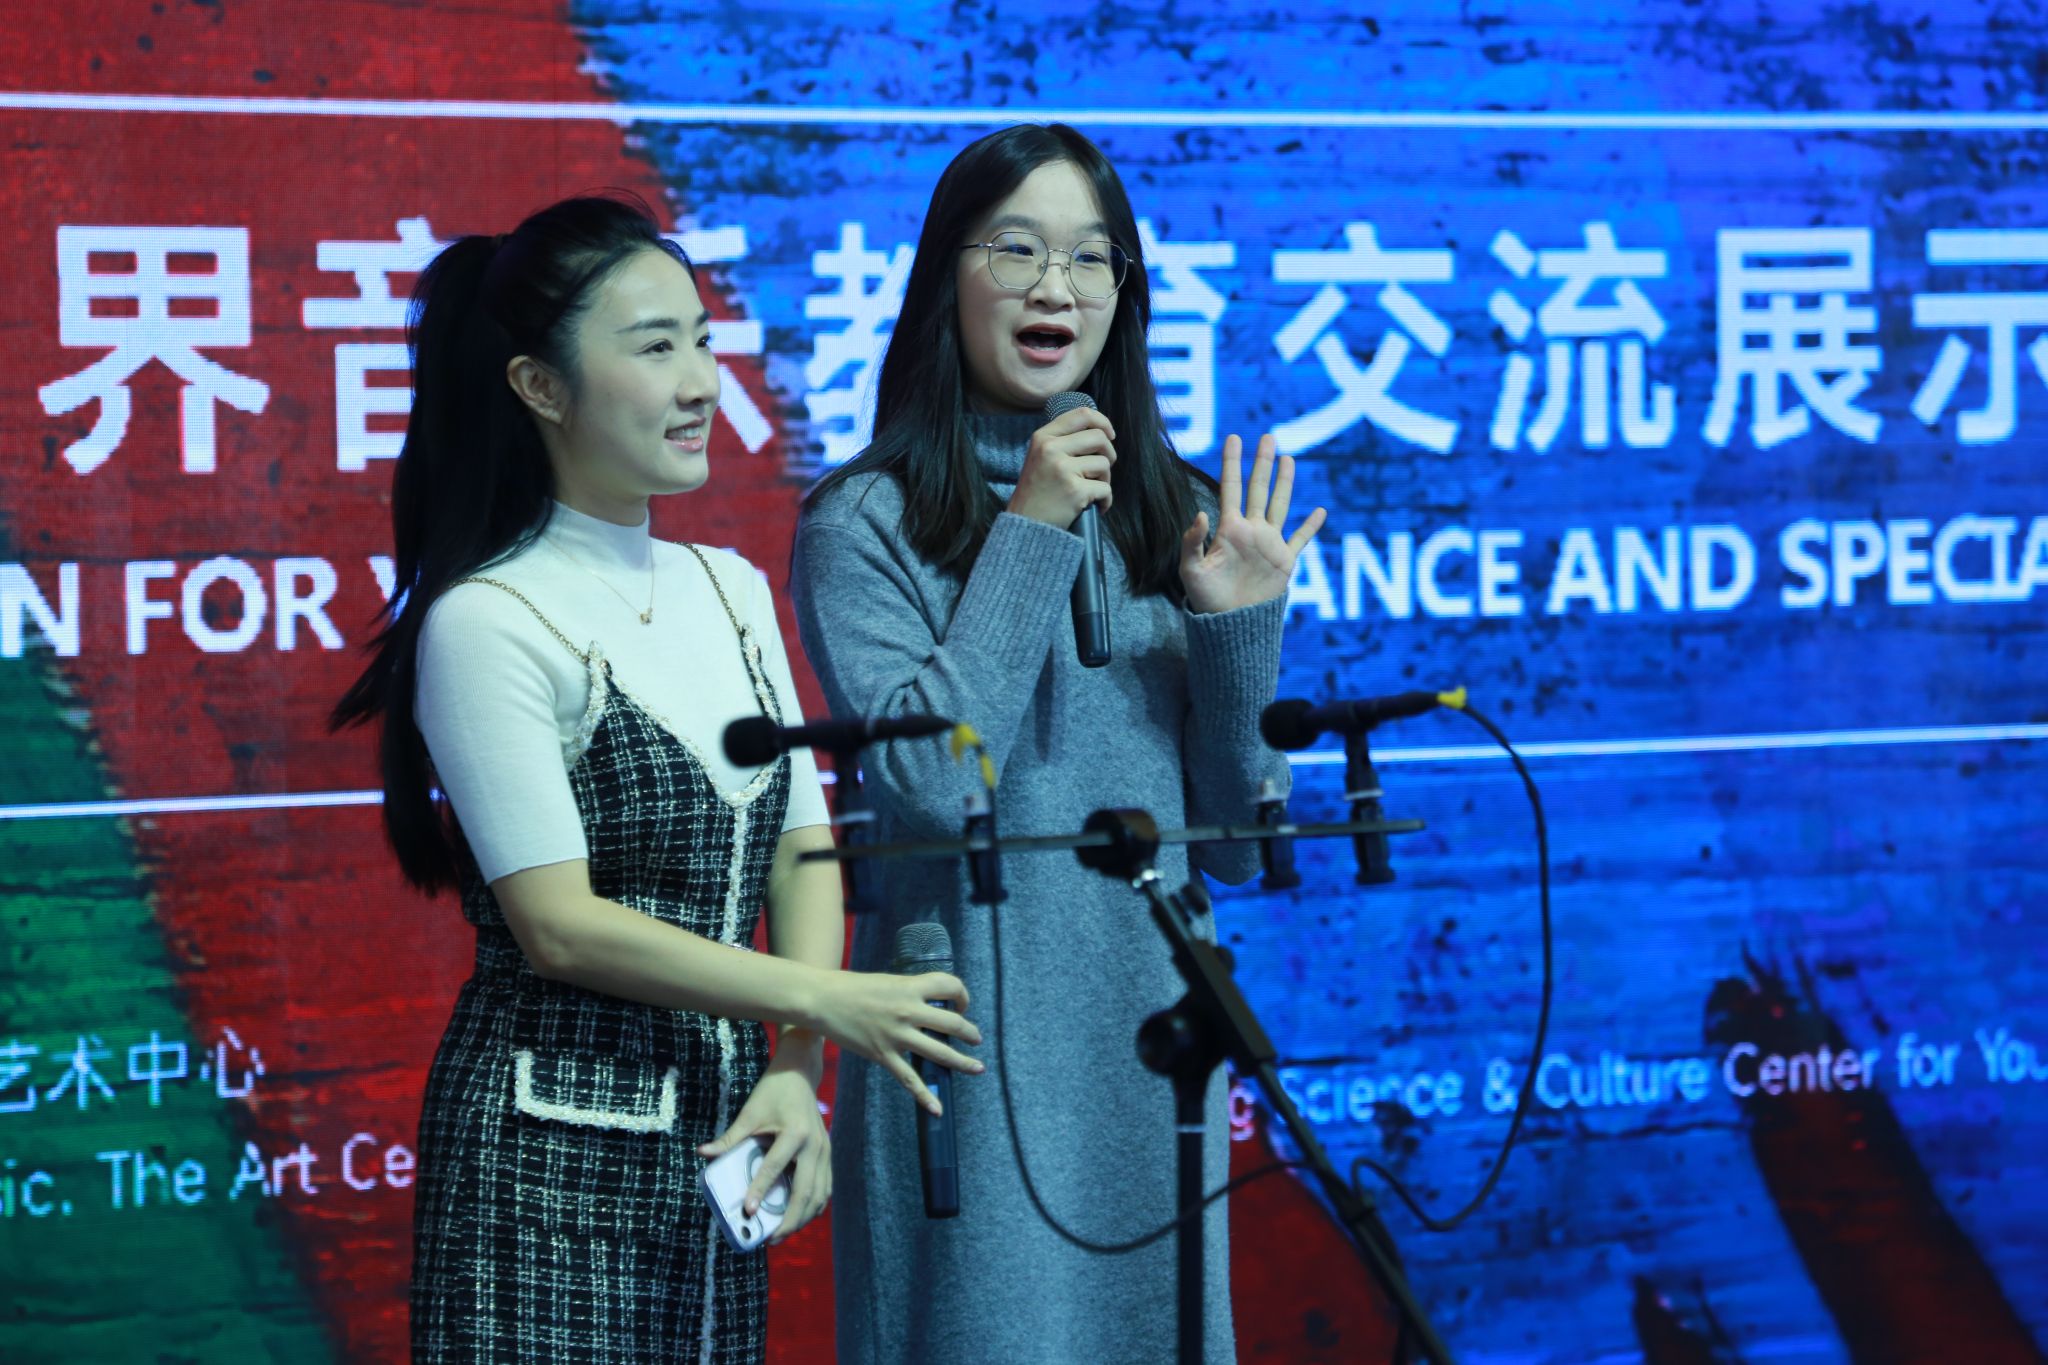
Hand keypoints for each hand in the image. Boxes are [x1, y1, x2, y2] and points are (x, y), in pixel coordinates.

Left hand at [698, 1058, 828, 1243]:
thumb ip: (729, 1138)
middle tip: (770, 1239)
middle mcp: (814, 1146)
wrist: (799, 1074)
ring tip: (782, 1233)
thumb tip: (703, 1153)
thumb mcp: (749, 1113)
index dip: (760, 1190)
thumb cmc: (772, 1091)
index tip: (748, 1211)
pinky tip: (800, 1217)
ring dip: (803, 1218)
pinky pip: (825, 1187)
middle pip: (805, 1192)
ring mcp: (825, 1151)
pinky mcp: (827, 1154)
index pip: (775, 1168)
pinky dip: (814, 1206)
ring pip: (819, 1195)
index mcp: (795, 1133)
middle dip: (789, 1220)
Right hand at [812, 969, 982, 1115]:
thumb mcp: (888, 982)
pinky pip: (909, 1079)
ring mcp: (897, 1035)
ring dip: (962, 1061)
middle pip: (953, 1024)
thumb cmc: (851, 986)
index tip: (960, 1005)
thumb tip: (927, 1002)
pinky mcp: (883, 1055)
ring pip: (940, 1052)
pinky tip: (937, 1108)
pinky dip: (925, 1096)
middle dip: (970, 1033)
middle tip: (976, 1038)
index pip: (950, 986)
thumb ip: (909, 992)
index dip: (962, 996)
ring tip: (976, 1067)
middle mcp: (908, 1011)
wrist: (822, 999)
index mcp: (910, 987)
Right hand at [1007, 405, 1115, 528]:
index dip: (1103, 422)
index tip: (1110, 435)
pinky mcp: (1075, 491)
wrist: (1026, 524)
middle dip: (1109, 453)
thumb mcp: (1039, 456)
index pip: (1081, 415)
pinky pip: (1105, 489)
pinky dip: (1105, 500)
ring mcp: (1063, 469)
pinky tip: (1097, 506)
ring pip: (1104, 463)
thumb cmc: (1037, 491)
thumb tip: (1100, 430)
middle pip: (1099, 437)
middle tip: (1102, 470)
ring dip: (1105, 479)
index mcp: (1043, 437)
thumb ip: (1062, 440)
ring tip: (1092, 490)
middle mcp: (1051, 449)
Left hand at [1180, 433, 1325, 613]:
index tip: (1234, 438)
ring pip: (1280, 505)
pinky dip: (1311, 527)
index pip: (1230, 488)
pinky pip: (1300, 540)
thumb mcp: (1191, 570)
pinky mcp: (1284, 561)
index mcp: (1229, 528)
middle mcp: (1251, 530)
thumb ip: (1193, 542)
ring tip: (1289, 459)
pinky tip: (1320, 511)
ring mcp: (1269, 544)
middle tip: (1268, 436)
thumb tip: (1202, 513)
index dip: (1232, 463)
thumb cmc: (1207, 598)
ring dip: (1285, 483)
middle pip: (1259, 489)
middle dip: (1263, 463)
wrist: (1231, 624)